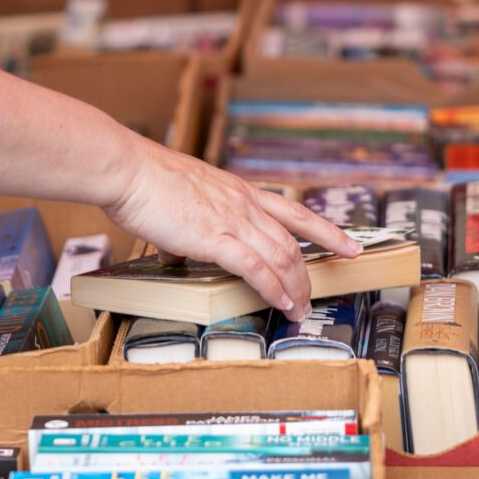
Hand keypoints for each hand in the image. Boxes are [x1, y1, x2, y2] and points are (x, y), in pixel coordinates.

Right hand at [105, 139, 361, 320]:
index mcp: (240, 191)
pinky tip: (281, 303)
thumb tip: (179, 246)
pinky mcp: (213, 237)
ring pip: (280, 256)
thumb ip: (193, 220)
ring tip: (301, 309)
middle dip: (309, 273)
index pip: (294, 212)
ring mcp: (232, 219)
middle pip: (293, 242)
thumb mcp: (185, 196)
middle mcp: (244, 204)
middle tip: (314, 297)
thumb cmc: (146, 181)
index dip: (326, 231)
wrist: (128, 170)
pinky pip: (254, 268)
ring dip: (295, 287)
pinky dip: (273, 288)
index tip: (350, 245)